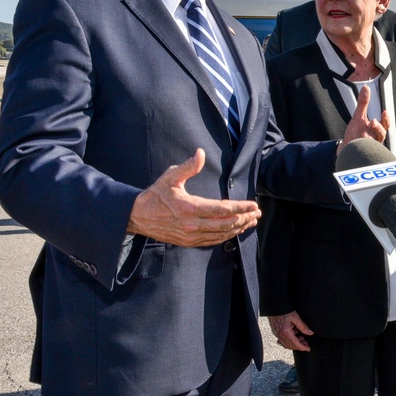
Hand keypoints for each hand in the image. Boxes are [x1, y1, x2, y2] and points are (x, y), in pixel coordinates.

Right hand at [126, 149, 260, 246]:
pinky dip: (227, 236)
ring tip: (251, 221)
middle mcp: (192, 224)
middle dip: (244, 218)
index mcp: (190, 208)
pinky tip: (235, 231)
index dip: (240, 208)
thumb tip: (200, 153)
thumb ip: (187, 166)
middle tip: (257, 213)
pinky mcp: (189, 242)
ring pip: (221, 234)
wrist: (138, 216)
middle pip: (226, 224)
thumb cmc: (156, 195)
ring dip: (239, 228)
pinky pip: (213, 241)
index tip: (253, 205)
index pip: (222, 209)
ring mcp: (191, 235)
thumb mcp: (170, 177)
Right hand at [268, 311, 313, 351]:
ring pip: (286, 344)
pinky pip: (283, 340)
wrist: (274, 307)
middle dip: (299, 346)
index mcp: (285, 332)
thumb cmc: (284, 310)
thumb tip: (310, 332)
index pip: (295, 344)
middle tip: (306, 344)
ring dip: (294, 343)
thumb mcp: (296, 317)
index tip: (308, 349)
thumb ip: (303, 326)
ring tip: (302, 338)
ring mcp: (277, 334)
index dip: (302, 347)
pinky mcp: (276, 332)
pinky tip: (294, 335)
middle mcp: (280, 335)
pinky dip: (290, 340)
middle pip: (291, 346)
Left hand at [341, 85, 389, 149]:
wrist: (347, 149)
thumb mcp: (358, 116)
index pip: (385, 124)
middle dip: (378, 128)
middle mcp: (375, 139)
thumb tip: (366, 88)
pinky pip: (364, 151)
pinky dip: (361, 147)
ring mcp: (369, 147)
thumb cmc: (355, 133)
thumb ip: (363, 103)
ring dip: (368, 138)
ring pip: (373, 144)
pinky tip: (356, 143)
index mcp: (376, 130)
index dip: (386, 119)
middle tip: (373, 121)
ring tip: (363, 133)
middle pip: (381, 134)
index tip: (384, 112)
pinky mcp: (362, 153)